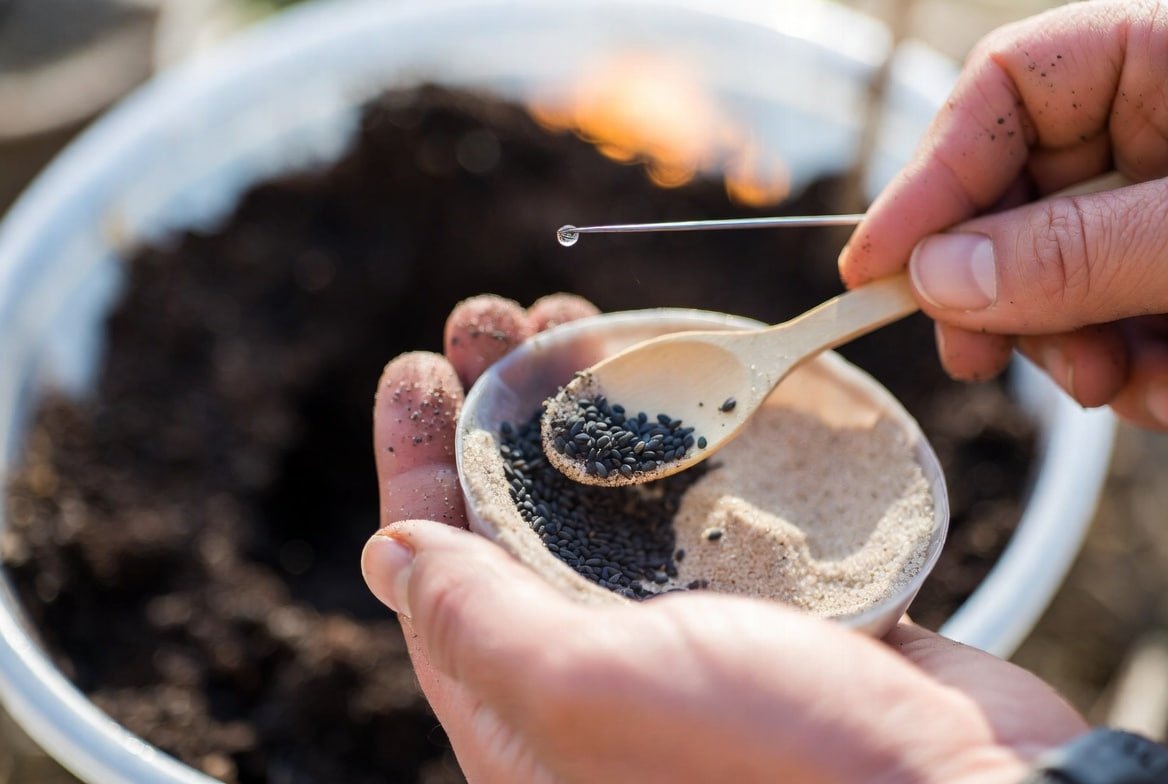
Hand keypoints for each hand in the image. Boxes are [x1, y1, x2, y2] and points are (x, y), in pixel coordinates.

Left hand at [362, 294, 1085, 783]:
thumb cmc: (772, 766)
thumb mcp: (589, 694)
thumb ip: (477, 623)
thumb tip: (390, 556)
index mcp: (529, 707)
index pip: (439, 569)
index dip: (417, 462)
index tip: (417, 366)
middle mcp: (602, 673)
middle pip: (521, 517)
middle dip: (501, 410)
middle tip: (498, 316)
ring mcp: (691, 638)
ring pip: (615, 500)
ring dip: (589, 409)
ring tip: (576, 320)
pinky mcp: (775, 612)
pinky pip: (706, 508)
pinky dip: (684, 440)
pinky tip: (686, 380)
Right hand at [838, 0, 1167, 429]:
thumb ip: (1075, 251)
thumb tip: (935, 277)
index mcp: (1166, 58)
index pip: (1003, 88)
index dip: (927, 177)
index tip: (875, 267)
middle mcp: (1159, 126)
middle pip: (1016, 197)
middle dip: (1002, 293)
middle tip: (978, 357)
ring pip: (1062, 275)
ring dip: (1072, 350)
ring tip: (1124, 386)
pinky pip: (1120, 321)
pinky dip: (1135, 370)